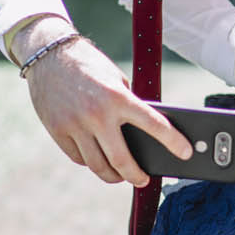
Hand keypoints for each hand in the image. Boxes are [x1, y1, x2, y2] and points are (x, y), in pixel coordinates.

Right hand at [24, 36, 190, 185]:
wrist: (49, 55)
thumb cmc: (89, 66)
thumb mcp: (116, 80)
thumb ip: (128, 106)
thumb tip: (143, 136)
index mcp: (118, 97)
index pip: (154, 125)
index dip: (174, 142)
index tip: (185, 153)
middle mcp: (97, 114)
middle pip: (122, 161)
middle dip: (137, 176)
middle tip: (143, 180)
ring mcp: (75, 125)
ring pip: (98, 166)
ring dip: (113, 176)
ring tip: (120, 176)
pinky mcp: (58, 131)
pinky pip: (78, 158)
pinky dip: (90, 162)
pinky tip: (97, 160)